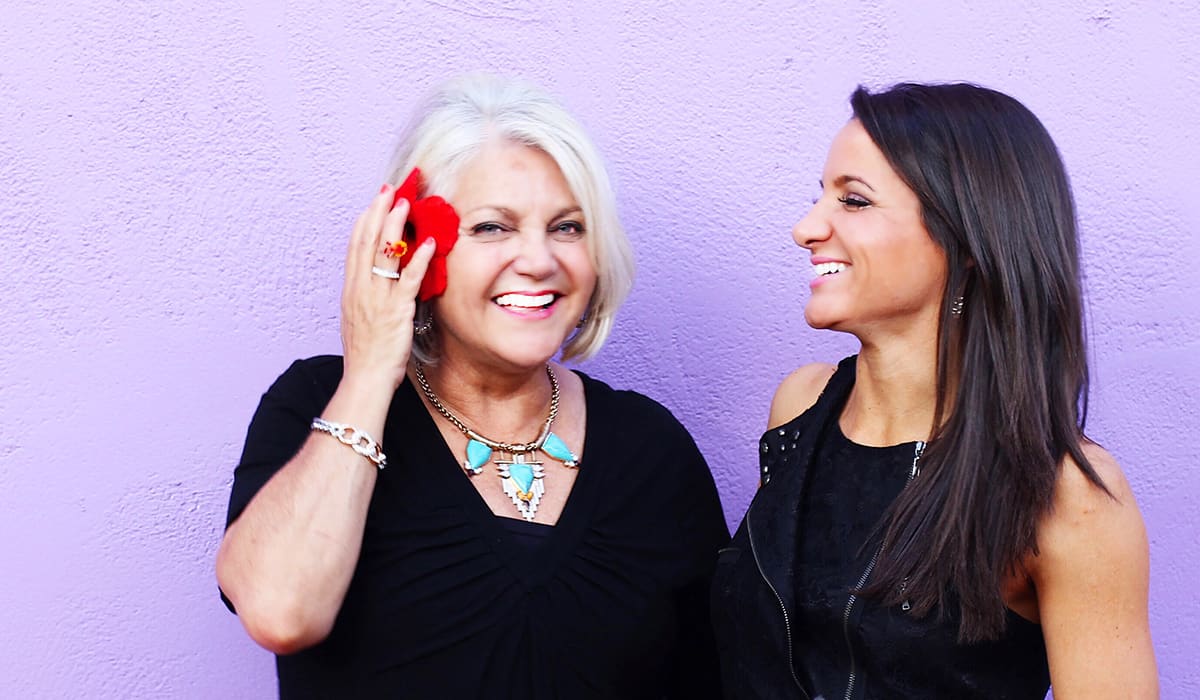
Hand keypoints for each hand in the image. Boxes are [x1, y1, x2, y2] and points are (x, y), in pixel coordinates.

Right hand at [339, 184, 436, 390]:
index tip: (375, 201)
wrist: (365, 379)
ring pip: (385, 254)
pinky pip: (409, 280)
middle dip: (379, 212)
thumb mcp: (359, 318)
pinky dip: (418, 259)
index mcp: (351, 290)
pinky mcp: (396, 311)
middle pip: (367, 241)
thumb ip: (366, 296)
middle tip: (390, 189)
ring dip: (396, 226)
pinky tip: (429, 242)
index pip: (356, 246)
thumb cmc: (366, 354)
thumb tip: (375, 280)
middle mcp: (361, 289)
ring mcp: (378, 299)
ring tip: (407, 204)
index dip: (365, 220)